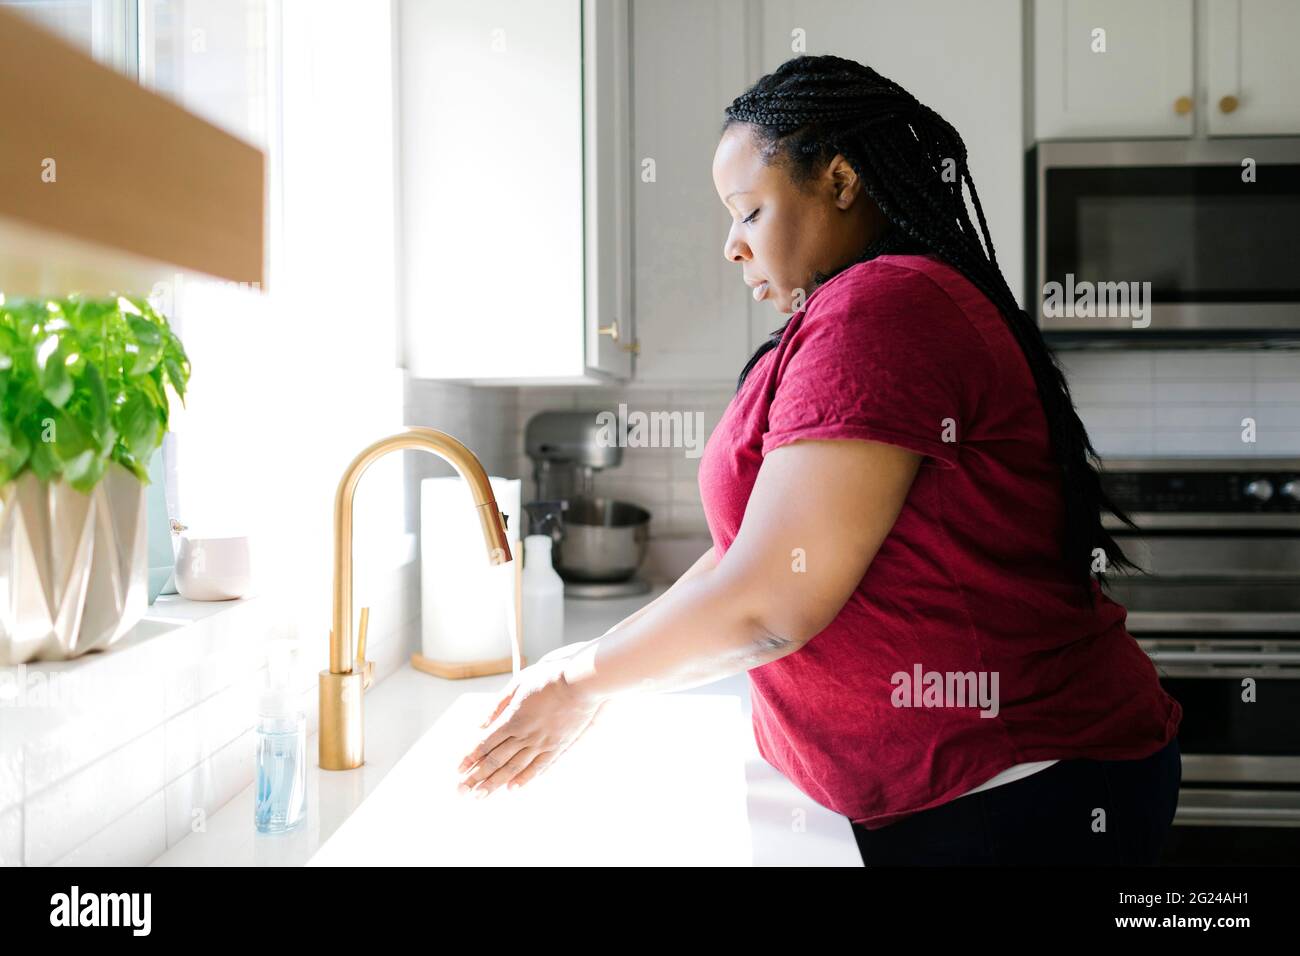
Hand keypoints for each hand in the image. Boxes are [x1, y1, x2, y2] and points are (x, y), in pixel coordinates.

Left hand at [455, 654, 602, 798]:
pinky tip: (513, 788)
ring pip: (514, 768)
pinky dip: (524, 779)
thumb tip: (482, 723)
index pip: (485, 744)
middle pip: (496, 760)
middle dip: (476, 777)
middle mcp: (525, 735)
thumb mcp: (518, 683)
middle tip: (461, 791)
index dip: (470, 758)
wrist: (581, 682)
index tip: (459, 770)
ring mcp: (542, 743)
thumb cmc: (550, 678)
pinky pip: (538, 767)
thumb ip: (499, 704)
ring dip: (495, 783)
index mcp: (512, 719)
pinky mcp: (557, 746)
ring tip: (480, 795)